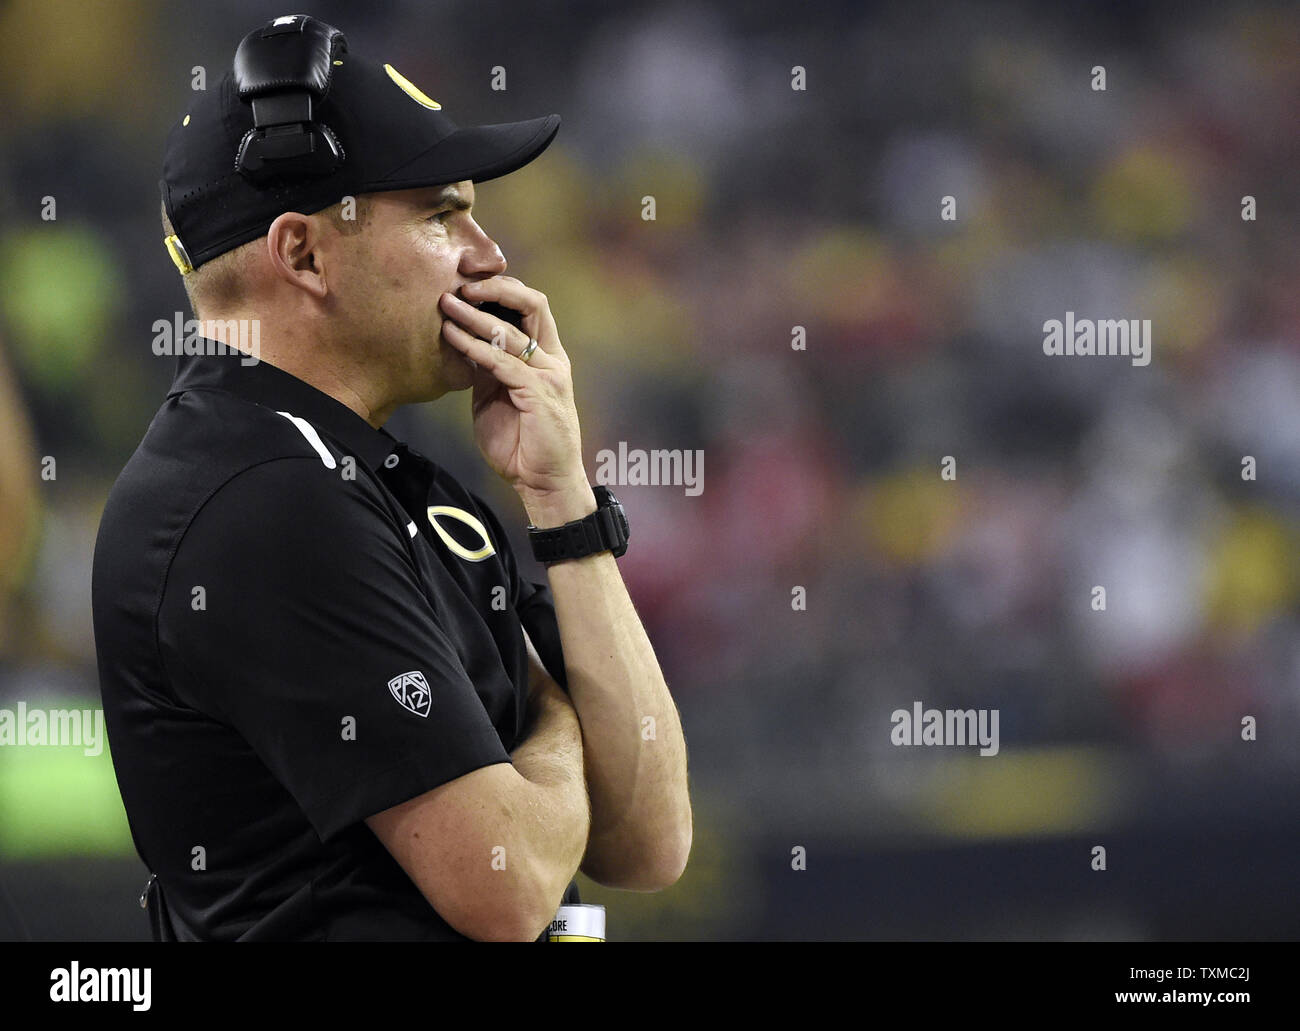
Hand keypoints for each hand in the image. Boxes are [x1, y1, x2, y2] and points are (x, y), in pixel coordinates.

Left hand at [439, 277, 588, 506]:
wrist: (543, 482)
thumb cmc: (521, 444)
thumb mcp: (499, 396)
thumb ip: (489, 370)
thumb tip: (464, 344)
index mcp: (547, 357)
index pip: (530, 307)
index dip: (502, 289)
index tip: (468, 284)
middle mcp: (552, 360)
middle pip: (532, 304)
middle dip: (495, 288)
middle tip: (460, 284)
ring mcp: (548, 375)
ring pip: (512, 331)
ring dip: (475, 315)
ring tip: (446, 304)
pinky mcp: (538, 393)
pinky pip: (502, 362)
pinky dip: (474, 347)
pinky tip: (453, 337)